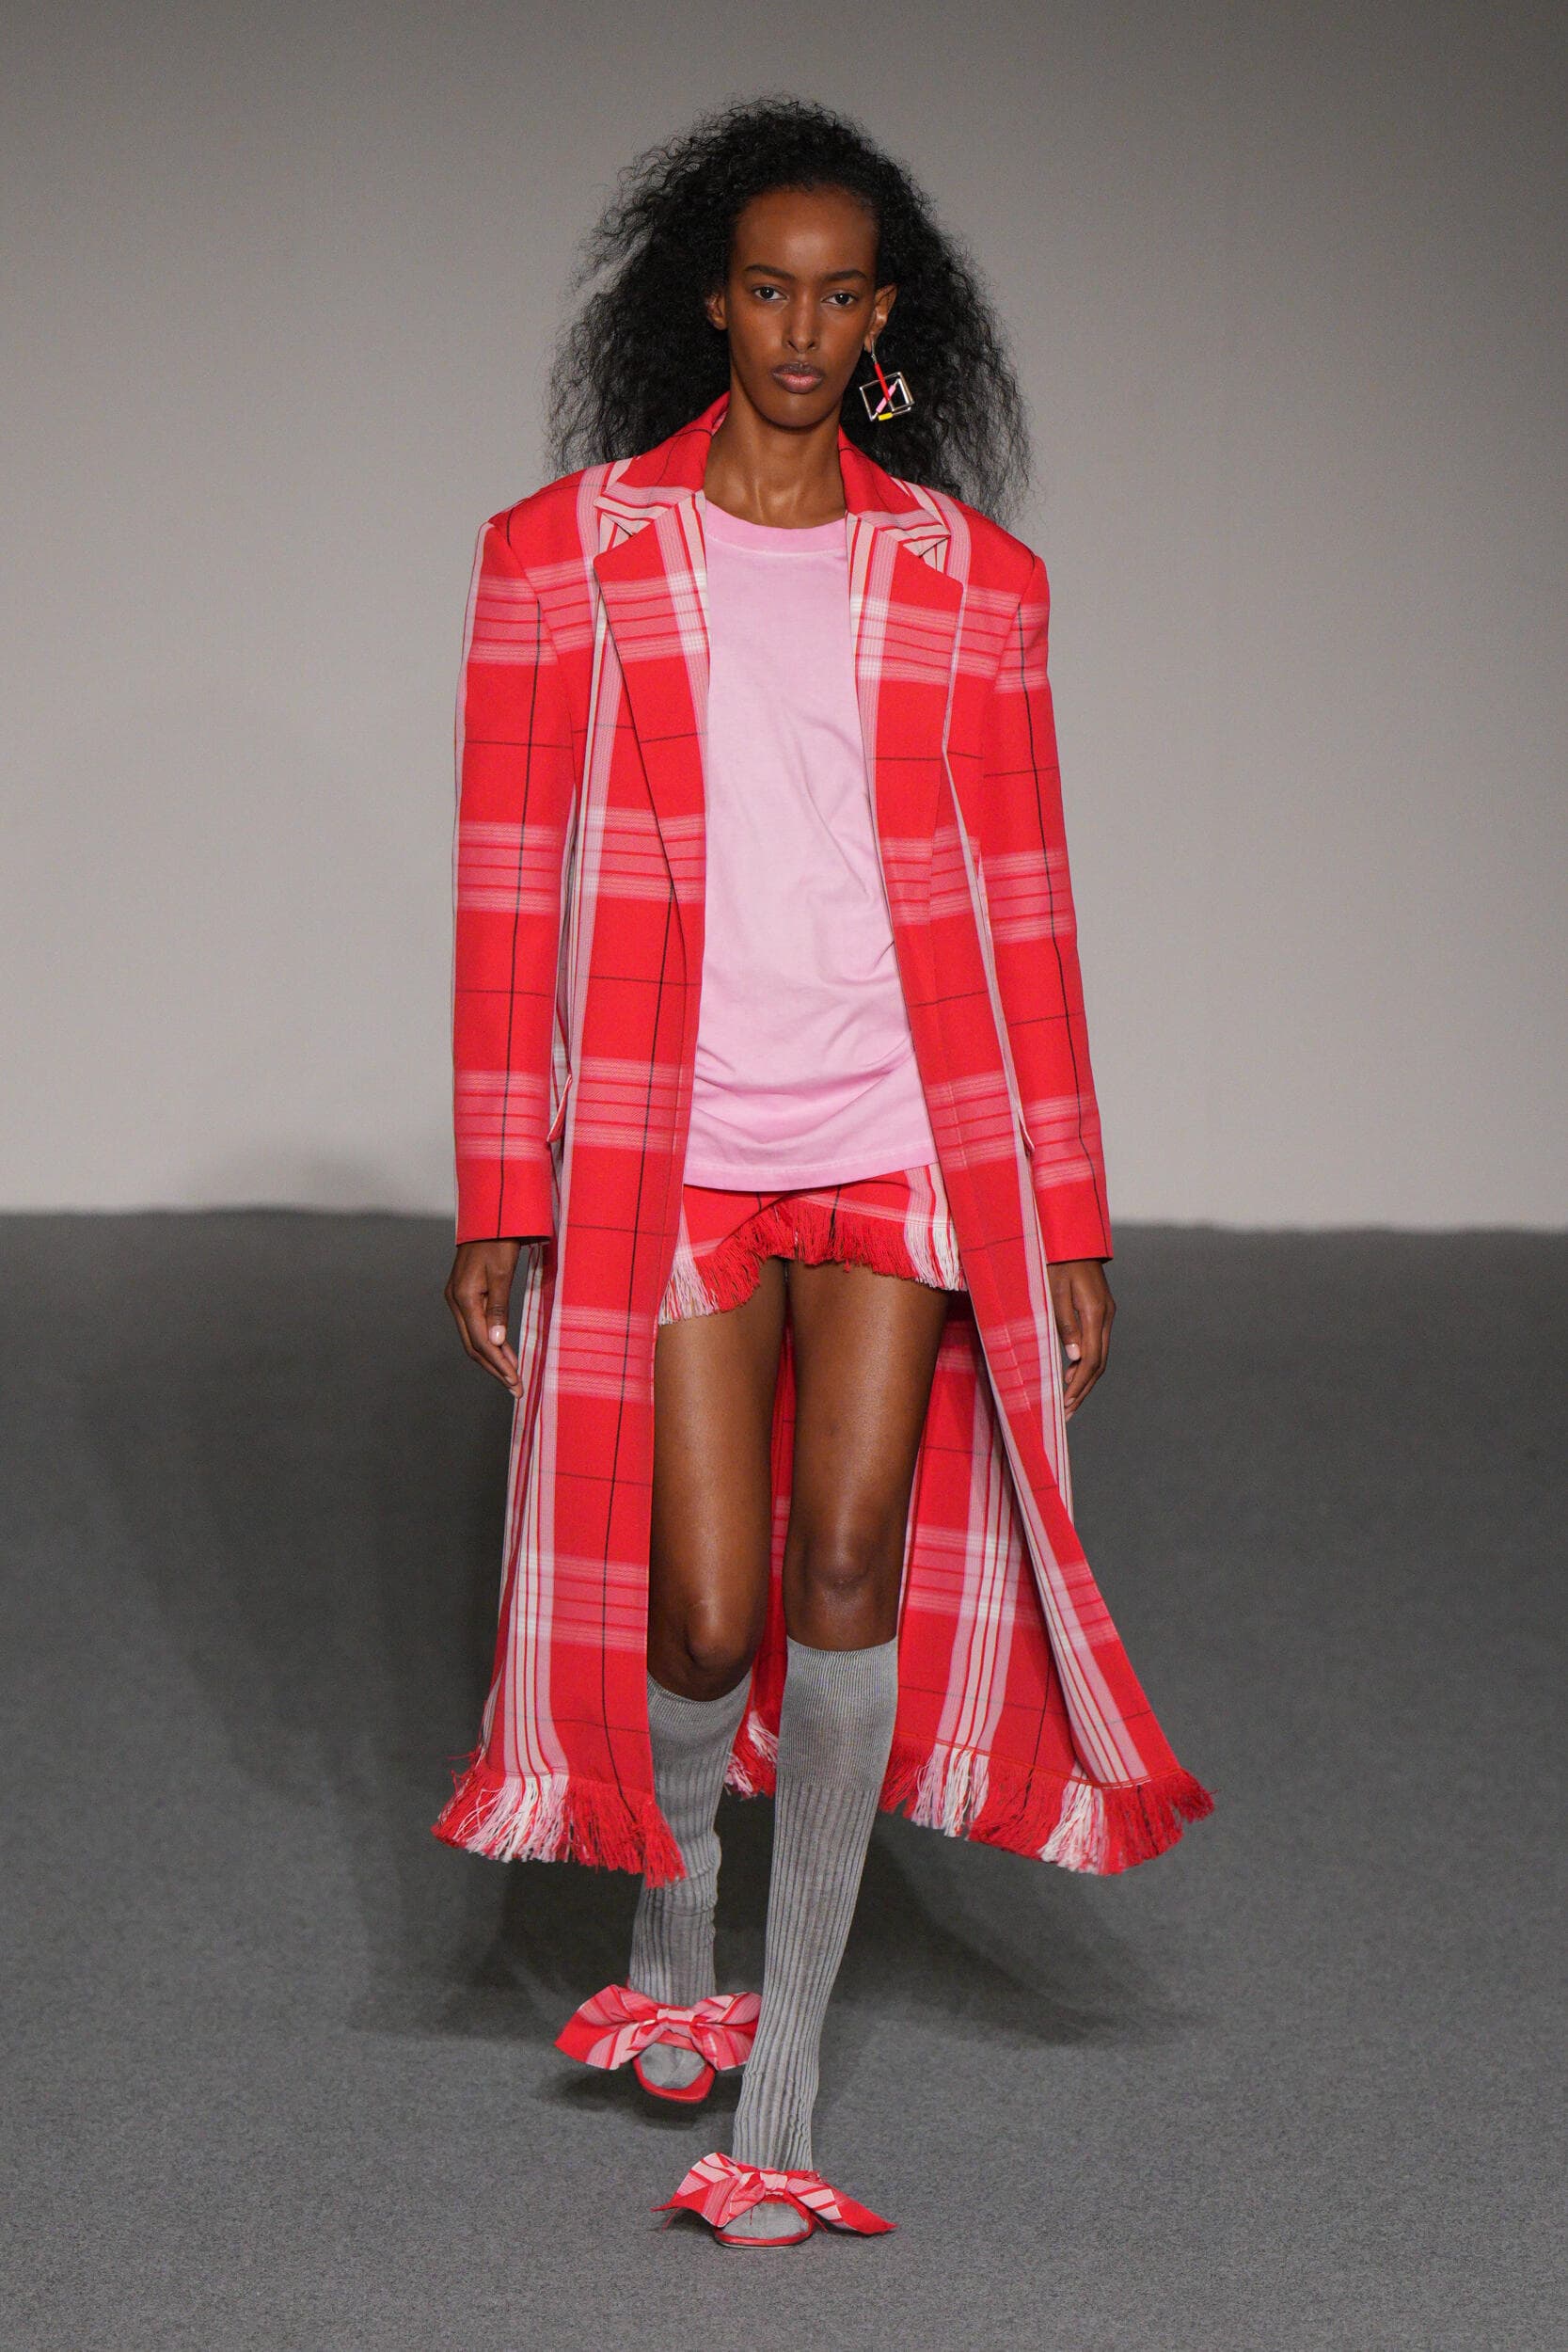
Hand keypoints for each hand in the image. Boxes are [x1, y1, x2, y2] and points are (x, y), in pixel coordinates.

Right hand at [445, 1240, 527, 1395]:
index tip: (516, 1381)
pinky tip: (504, 1353)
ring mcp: (458, 1298)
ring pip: (473, 1338)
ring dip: (493, 1359)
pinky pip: (475, 1326)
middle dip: (495, 1369)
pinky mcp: (465, 1295)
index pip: (481, 1342)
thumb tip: (496, 1342)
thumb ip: (499, 1308)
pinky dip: (490, 1342)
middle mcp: (456, 1301)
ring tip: (512, 1377)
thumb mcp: (502, 1272)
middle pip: (473, 1346)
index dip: (499, 1365)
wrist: (489, 1216)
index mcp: (463, 1298)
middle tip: (516, 1388)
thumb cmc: (499, 1240)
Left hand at [1048, 1258, 1114, 1419]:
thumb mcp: (1055, 1291)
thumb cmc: (1058, 1262)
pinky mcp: (1100, 1311)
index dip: (1079, 1385)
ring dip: (1085, 1379)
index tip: (1065, 1404)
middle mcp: (1105, 1316)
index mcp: (1095, 1313)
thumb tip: (1075, 1358)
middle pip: (1099, 1364)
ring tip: (1070, 1400)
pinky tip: (1073, 1373)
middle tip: (1067, 1413)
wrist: (1073, 1238)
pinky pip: (1097, 1344)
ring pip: (1100, 1356)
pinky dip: (1086, 1363)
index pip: (1091, 1360)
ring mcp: (1105, 1314)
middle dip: (1083, 1390)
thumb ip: (1065, 1324)